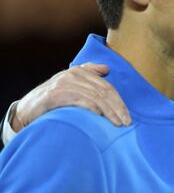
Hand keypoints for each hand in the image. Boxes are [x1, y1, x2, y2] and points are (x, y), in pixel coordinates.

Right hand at [12, 63, 130, 130]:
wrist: (27, 109)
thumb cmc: (52, 99)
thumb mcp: (70, 84)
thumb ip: (87, 74)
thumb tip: (106, 68)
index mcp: (79, 71)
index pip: (106, 86)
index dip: (119, 101)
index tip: (127, 115)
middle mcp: (72, 74)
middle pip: (103, 91)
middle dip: (118, 107)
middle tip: (127, 122)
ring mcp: (64, 83)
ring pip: (95, 97)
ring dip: (109, 111)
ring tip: (118, 124)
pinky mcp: (56, 94)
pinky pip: (80, 100)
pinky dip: (93, 108)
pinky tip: (100, 117)